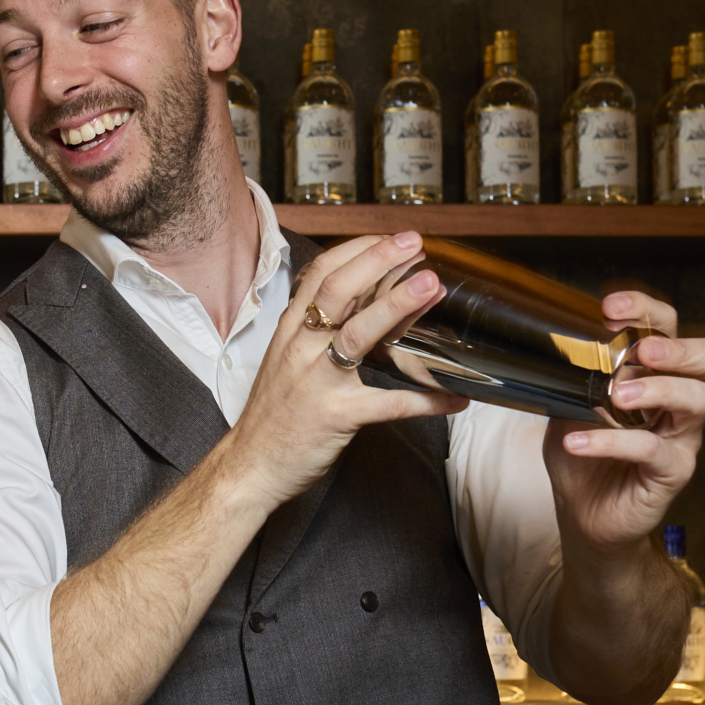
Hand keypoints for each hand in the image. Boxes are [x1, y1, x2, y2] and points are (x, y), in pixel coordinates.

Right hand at [217, 231, 467, 512]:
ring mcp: (316, 381)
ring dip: (397, 305)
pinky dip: (425, 400)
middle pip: (338, 290)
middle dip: (378, 260)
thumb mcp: (287, 360)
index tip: (391, 239)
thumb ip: (316, 331)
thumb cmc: (273, 414)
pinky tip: (454, 398)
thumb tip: (362, 305)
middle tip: (415, 244)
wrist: (249, 466)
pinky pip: (388, 404)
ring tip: (431, 286)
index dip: (358, 249)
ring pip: (357, 334)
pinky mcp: (336, 416)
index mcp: (291, 330)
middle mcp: (301, 348)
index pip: (320, 273)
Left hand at [542, 289, 704, 556]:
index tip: (610, 307)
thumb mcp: (569, 406)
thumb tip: (558, 345)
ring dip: (657, 389)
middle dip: (681, 346)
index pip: (670, 328)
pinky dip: (612, 442)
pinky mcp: (671, 472)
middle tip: (643, 349)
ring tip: (616, 395)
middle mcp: (679, 401)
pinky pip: (654, 450)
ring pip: (697, 400)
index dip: (648, 310)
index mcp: (658, 374)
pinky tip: (578, 441)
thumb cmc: (583, 457)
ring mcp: (681, 437)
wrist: (582, 515)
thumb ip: (572, 377)